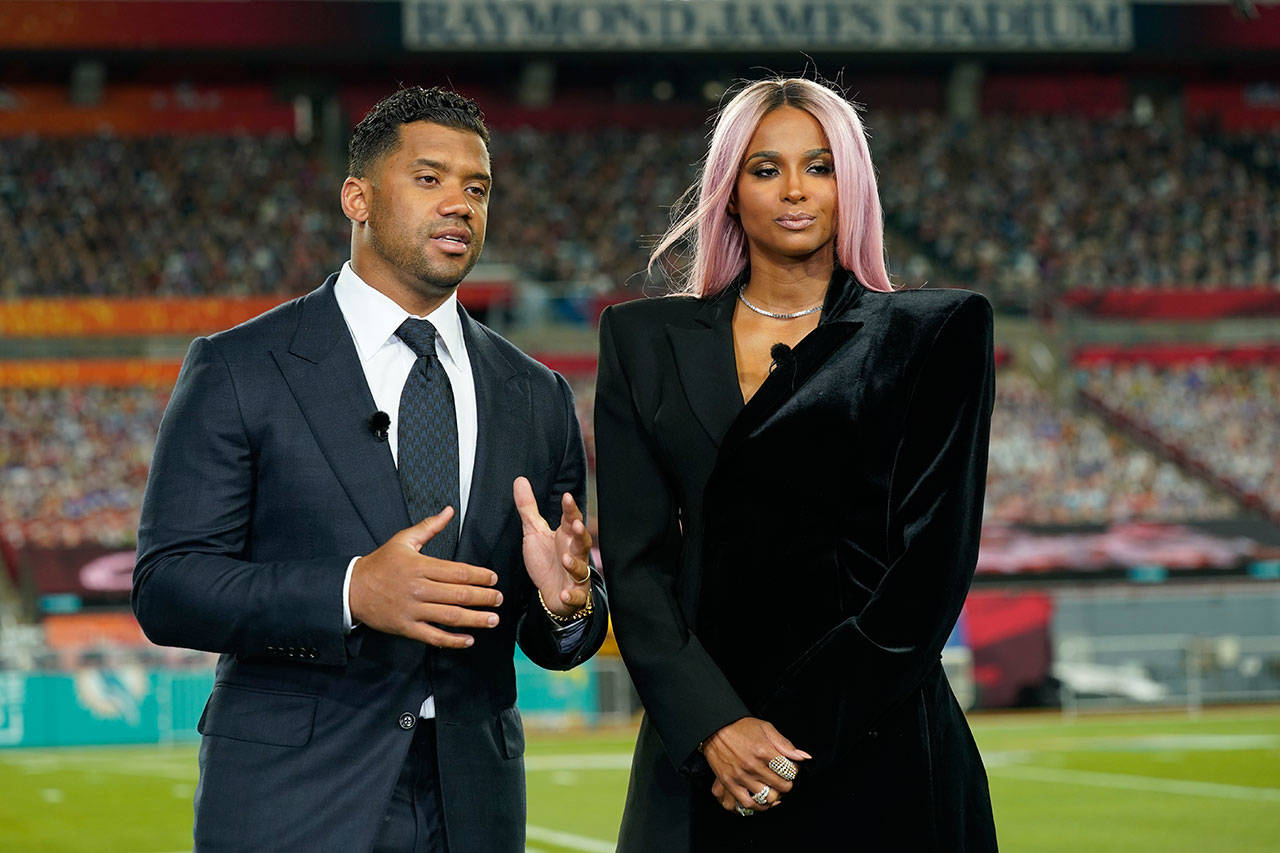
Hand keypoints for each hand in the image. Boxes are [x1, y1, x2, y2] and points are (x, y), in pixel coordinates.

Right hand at [349, 507, 502, 647]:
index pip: (457, 572)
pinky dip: (452, 640)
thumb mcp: (403, 540)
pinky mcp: (406, 627)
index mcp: (419, 566)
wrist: (351, 590)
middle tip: (499, 599)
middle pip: (457, 594)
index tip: (493, 578)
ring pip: (449, 617)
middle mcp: (418, 589)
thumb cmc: (381, 563)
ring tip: (493, 619)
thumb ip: (429, 526)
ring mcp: (412, 610)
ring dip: (474, 619)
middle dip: (483, 598)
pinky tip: (469, 640)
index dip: (479, 576)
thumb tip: (449, 510)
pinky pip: (433, 636)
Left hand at [513, 476, 592, 617]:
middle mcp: (575, 553)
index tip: (566, 497)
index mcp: (566, 536)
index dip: (570, 509)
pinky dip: (571, 595)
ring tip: (565, 558)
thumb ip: (528, 508)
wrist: (551, 593)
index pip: (571, 520)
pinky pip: (575, 595)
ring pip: (581, 567)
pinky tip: (564, 592)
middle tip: (575, 525)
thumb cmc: (546, 560)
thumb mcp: (534, 532)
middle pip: (582, 541)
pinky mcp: (573, 594)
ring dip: (575, 563)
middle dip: (581, 534)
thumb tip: (520, 479)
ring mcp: (576, 574)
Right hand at [702, 717, 809, 812]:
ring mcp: (741, 776)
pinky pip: (748, 802)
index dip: (794, 771)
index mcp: (764, 750)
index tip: (790, 768)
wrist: (714, 728)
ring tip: (775, 789)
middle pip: (781, 785)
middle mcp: (753, 765)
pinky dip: (759, 806)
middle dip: (787, 783)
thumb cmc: (740, 727)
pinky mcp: (730, 783)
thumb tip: (804, 757)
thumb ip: (785, 744)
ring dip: (775, 795)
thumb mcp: (765, 728)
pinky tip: (764, 802)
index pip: (789, 770)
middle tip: (784, 779)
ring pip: (767, 796)